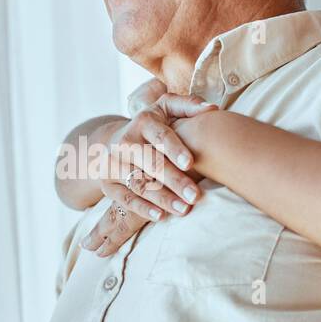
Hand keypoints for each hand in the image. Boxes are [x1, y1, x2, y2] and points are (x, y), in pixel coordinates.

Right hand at [81, 97, 215, 256]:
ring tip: (184, 210)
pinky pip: (125, 198)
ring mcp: (114, 163)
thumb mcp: (166, 108)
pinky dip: (142, 208)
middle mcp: (125, 141)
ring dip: (162, 198)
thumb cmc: (153, 126)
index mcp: (143, 121)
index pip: (160, 136)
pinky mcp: (107, 183)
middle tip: (195, 195)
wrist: (114, 141)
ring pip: (139, 183)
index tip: (190, 163)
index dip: (174, 149)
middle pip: (151, 163)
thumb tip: (213, 109)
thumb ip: (189, 105)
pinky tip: (161, 216)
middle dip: (174, 180)